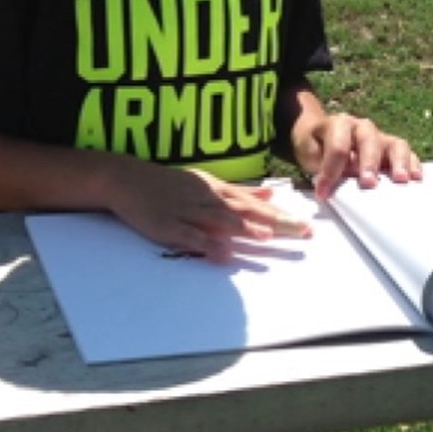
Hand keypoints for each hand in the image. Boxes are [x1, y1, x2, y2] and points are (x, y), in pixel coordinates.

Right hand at [107, 163, 311, 260]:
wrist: (127, 178)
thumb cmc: (168, 183)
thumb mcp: (207, 181)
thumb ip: (239, 190)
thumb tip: (270, 193)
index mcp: (216, 190)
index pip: (254, 204)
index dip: (280, 214)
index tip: (306, 225)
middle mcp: (206, 199)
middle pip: (245, 211)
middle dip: (273, 222)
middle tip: (301, 232)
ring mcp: (187, 212)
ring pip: (220, 220)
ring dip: (243, 228)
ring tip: (266, 236)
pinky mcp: (167, 226)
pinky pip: (190, 236)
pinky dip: (207, 243)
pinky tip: (222, 252)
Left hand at [294, 112, 422, 201]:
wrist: (322, 136)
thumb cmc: (317, 147)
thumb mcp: (310, 155)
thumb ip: (321, 167)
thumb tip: (332, 186)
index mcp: (339, 124)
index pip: (338, 147)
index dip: (330, 171)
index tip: (323, 193)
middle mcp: (363, 127)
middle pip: (369, 141)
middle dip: (369, 163)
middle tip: (369, 183)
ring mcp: (381, 137)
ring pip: (395, 144)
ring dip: (398, 162)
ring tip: (401, 180)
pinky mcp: (393, 148)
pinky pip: (408, 153)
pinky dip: (413, 164)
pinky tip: (416, 178)